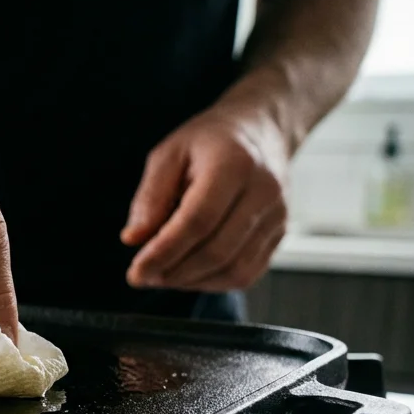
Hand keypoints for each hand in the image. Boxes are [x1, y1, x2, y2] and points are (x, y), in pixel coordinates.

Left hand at [120, 104, 290, 291]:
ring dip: (192, 282)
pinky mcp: (280, 233)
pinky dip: (213, 282)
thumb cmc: (209, 143)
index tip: (136, 272)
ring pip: (234, 270)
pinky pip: (247, 273)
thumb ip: (150, 197)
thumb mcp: (169, 155)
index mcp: (234, 164)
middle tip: (144, 276)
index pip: (197, 221)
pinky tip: (189, 274)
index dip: (164, 252)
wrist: (261, 131)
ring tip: (162, 275)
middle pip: (217, 251)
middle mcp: (264, 191)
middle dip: (174, 272)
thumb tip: (133, 239)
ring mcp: (277, 215)